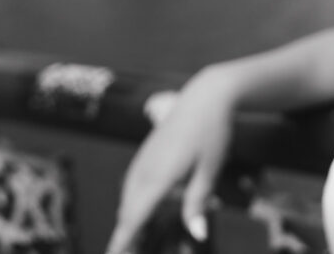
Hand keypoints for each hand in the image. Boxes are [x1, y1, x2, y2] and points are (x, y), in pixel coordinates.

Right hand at [106, 68, 234, 253]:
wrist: (206, 96)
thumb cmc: (212, 133)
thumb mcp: (211, 170)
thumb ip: (198, 203)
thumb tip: (198, 234)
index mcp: (158, 177)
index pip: (133, 218)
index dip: (121, 242)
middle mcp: (144, 170)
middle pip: (127, 212)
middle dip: (126, 236)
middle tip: (130, 252)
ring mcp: (142, 160)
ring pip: (127, 199)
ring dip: (129, 219)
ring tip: (135, 240)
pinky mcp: (145, 153)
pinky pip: (132, 185)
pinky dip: (133, 202)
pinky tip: (141, 209)